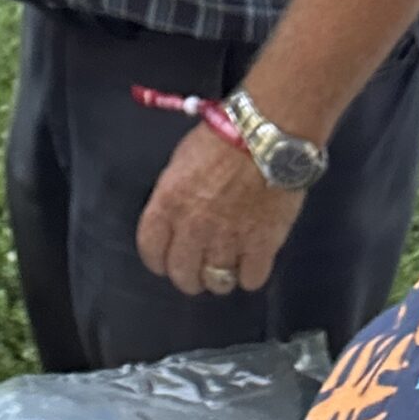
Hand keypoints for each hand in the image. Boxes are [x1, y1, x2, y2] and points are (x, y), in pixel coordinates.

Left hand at [135, 122, 305, 296]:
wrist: (268, 136)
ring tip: (227, 267)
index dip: (158, 260)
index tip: (166, 261)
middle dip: (188, 276)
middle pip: (183, 275)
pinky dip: (250, 275)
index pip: (150, 251)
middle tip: (199, 269)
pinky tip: (252, 262)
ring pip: (216, 283)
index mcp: (168, 204)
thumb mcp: (181, 161)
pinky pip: (251, 280)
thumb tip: (177, 216)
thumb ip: (174, 195)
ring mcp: (228, 240)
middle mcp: (194, 228)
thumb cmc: (223, 138)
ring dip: (220, 279)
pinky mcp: (262, 246)